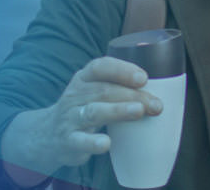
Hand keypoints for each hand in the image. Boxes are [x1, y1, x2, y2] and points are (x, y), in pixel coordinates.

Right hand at [0, 58, 165, 180]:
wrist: (47, 135)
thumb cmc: (83, 109)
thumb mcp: (94, 92)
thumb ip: (119, 89)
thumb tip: (162, 93)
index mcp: (83, 78)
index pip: (100, 67)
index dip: (121, 70)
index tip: (143, 78)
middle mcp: (75, 95)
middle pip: (103, 90)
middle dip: (132, 96)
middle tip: (156, 105)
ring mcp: (70, 117)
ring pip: (94, 112)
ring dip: (118, 111)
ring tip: (138, 112)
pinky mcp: (67, 140)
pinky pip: (79, 140)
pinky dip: (93, 143)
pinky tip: (107, 144)